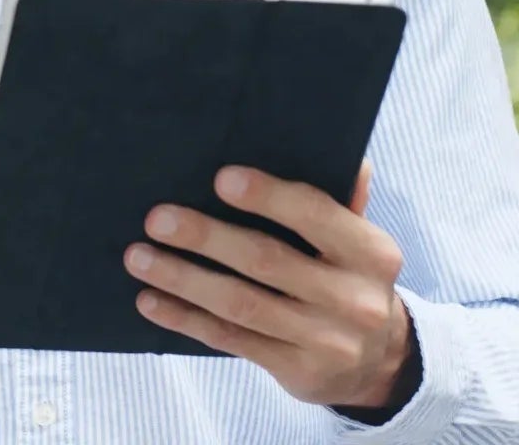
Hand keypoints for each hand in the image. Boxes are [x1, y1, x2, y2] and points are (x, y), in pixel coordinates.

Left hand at [124, 160, 415, 410]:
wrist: (380, 362)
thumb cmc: (349, 278)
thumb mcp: (359, 240)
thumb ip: (340, 198)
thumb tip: (332, 149)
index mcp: (371, 252)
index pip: (317, 215)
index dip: (268, 196)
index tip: (220, 178)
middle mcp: (353, 298)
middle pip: (267, 261)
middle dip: (205, 238)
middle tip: (156, 219)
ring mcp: (325, 340)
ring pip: (240, 304)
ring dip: (182, 279)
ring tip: (138, 257)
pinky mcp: (296, 370)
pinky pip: (230, 339)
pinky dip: (185, 318)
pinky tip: (150, 300)